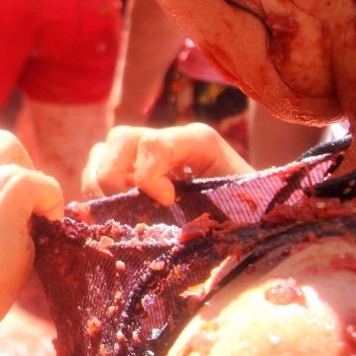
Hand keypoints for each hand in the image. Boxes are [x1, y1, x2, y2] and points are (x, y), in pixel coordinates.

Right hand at [81, 123, 252, 204]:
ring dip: (100, 185)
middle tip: (128, 208)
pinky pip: (98, 170)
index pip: (152, 143)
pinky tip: (115, 214)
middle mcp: (168, 140)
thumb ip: (208, 207)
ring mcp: (148, 154)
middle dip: (112, 177)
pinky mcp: (134, 171)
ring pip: (103, 151)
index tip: (167, 203)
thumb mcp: (239, 205)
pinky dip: (97, 193)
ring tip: (120, 212)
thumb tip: (165, 216)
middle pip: (120, 138)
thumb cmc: (252, 210)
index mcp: (198, 141)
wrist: (258, 214)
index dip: (147, 176)